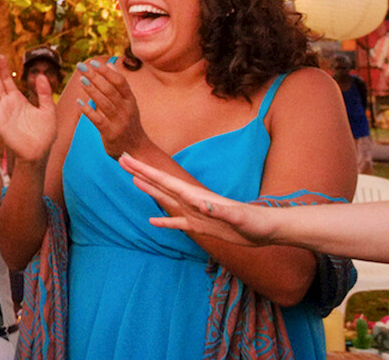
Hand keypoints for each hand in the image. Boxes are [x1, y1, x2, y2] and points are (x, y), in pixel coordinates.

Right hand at [0, 50, 57, 163]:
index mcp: (17, 99)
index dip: (2, 68)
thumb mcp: (48, 109)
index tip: (0, 55)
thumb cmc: (45, 133)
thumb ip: (44, 93)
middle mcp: (7, 103)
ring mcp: (1, 111)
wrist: (39, 152)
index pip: (6, 80)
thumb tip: (40, 75)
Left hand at [77, 57, 151, 159]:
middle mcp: (127, 109)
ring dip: (92, 91)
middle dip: (96, 77)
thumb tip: (110, 65)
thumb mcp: (128, 104)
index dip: (107, 72)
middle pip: (111, 90)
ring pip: (105, 103)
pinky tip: (78, 102)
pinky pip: (98, 120)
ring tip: (81, 80)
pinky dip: (88, 111)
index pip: (120, 82)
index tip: (94, 63)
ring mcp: (120, 122)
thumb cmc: (128, 123)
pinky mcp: (111, 133)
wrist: (137, 150)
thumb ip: (119, 86)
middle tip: (82, 67)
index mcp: (131, 100)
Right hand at [121, 154, 277, 246]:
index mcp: (195, 196)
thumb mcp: (237, 217)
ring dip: (149, 189)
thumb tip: (201, 204)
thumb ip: (219, 211)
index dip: (144, 170)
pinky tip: (153, 221)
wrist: (266, 230)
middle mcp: (191, 201)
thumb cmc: (254, 222)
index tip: (127, 158)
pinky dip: (164, 221)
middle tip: (122, 159)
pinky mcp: (201, 226)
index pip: (164, 180)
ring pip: (165, 199)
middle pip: (160, 184)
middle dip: (141, 172)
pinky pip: (177, 222)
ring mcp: (195, 213)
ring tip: (132, 180)